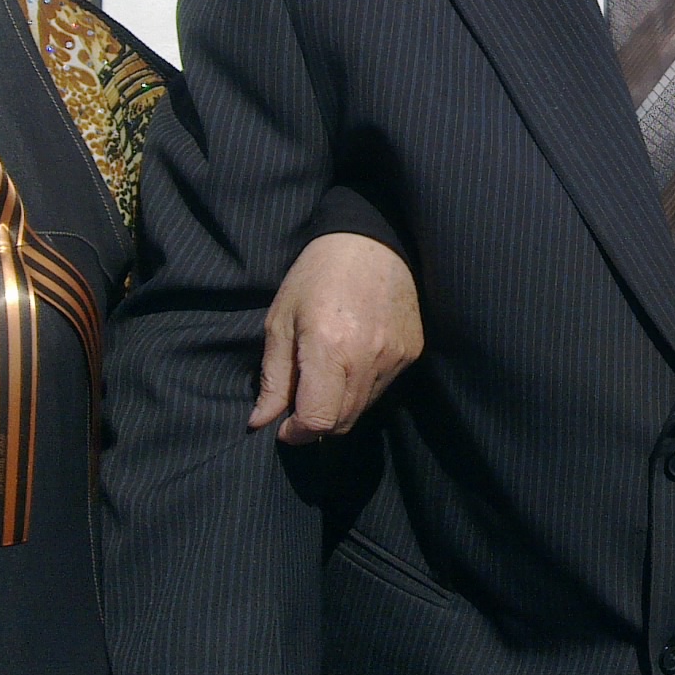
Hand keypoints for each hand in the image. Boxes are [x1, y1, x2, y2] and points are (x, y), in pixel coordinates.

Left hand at [251, 233, 423, 443]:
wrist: (372, 241)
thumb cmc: (316, 276)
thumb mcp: (280, 321)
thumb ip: (273, 378)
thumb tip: (261, 422)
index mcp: (329, 347)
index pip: (318, 420)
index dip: (297, 433)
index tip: (283, 425)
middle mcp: (368, 358)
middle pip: (341, 422)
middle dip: (316, 424)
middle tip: (299, 403)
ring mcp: (395, 356)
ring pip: (363, 409)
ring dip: (339, 407)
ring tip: (327, 375)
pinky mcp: (412, 352)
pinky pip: (382, 388)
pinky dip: (362, 388)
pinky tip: (352, 359)